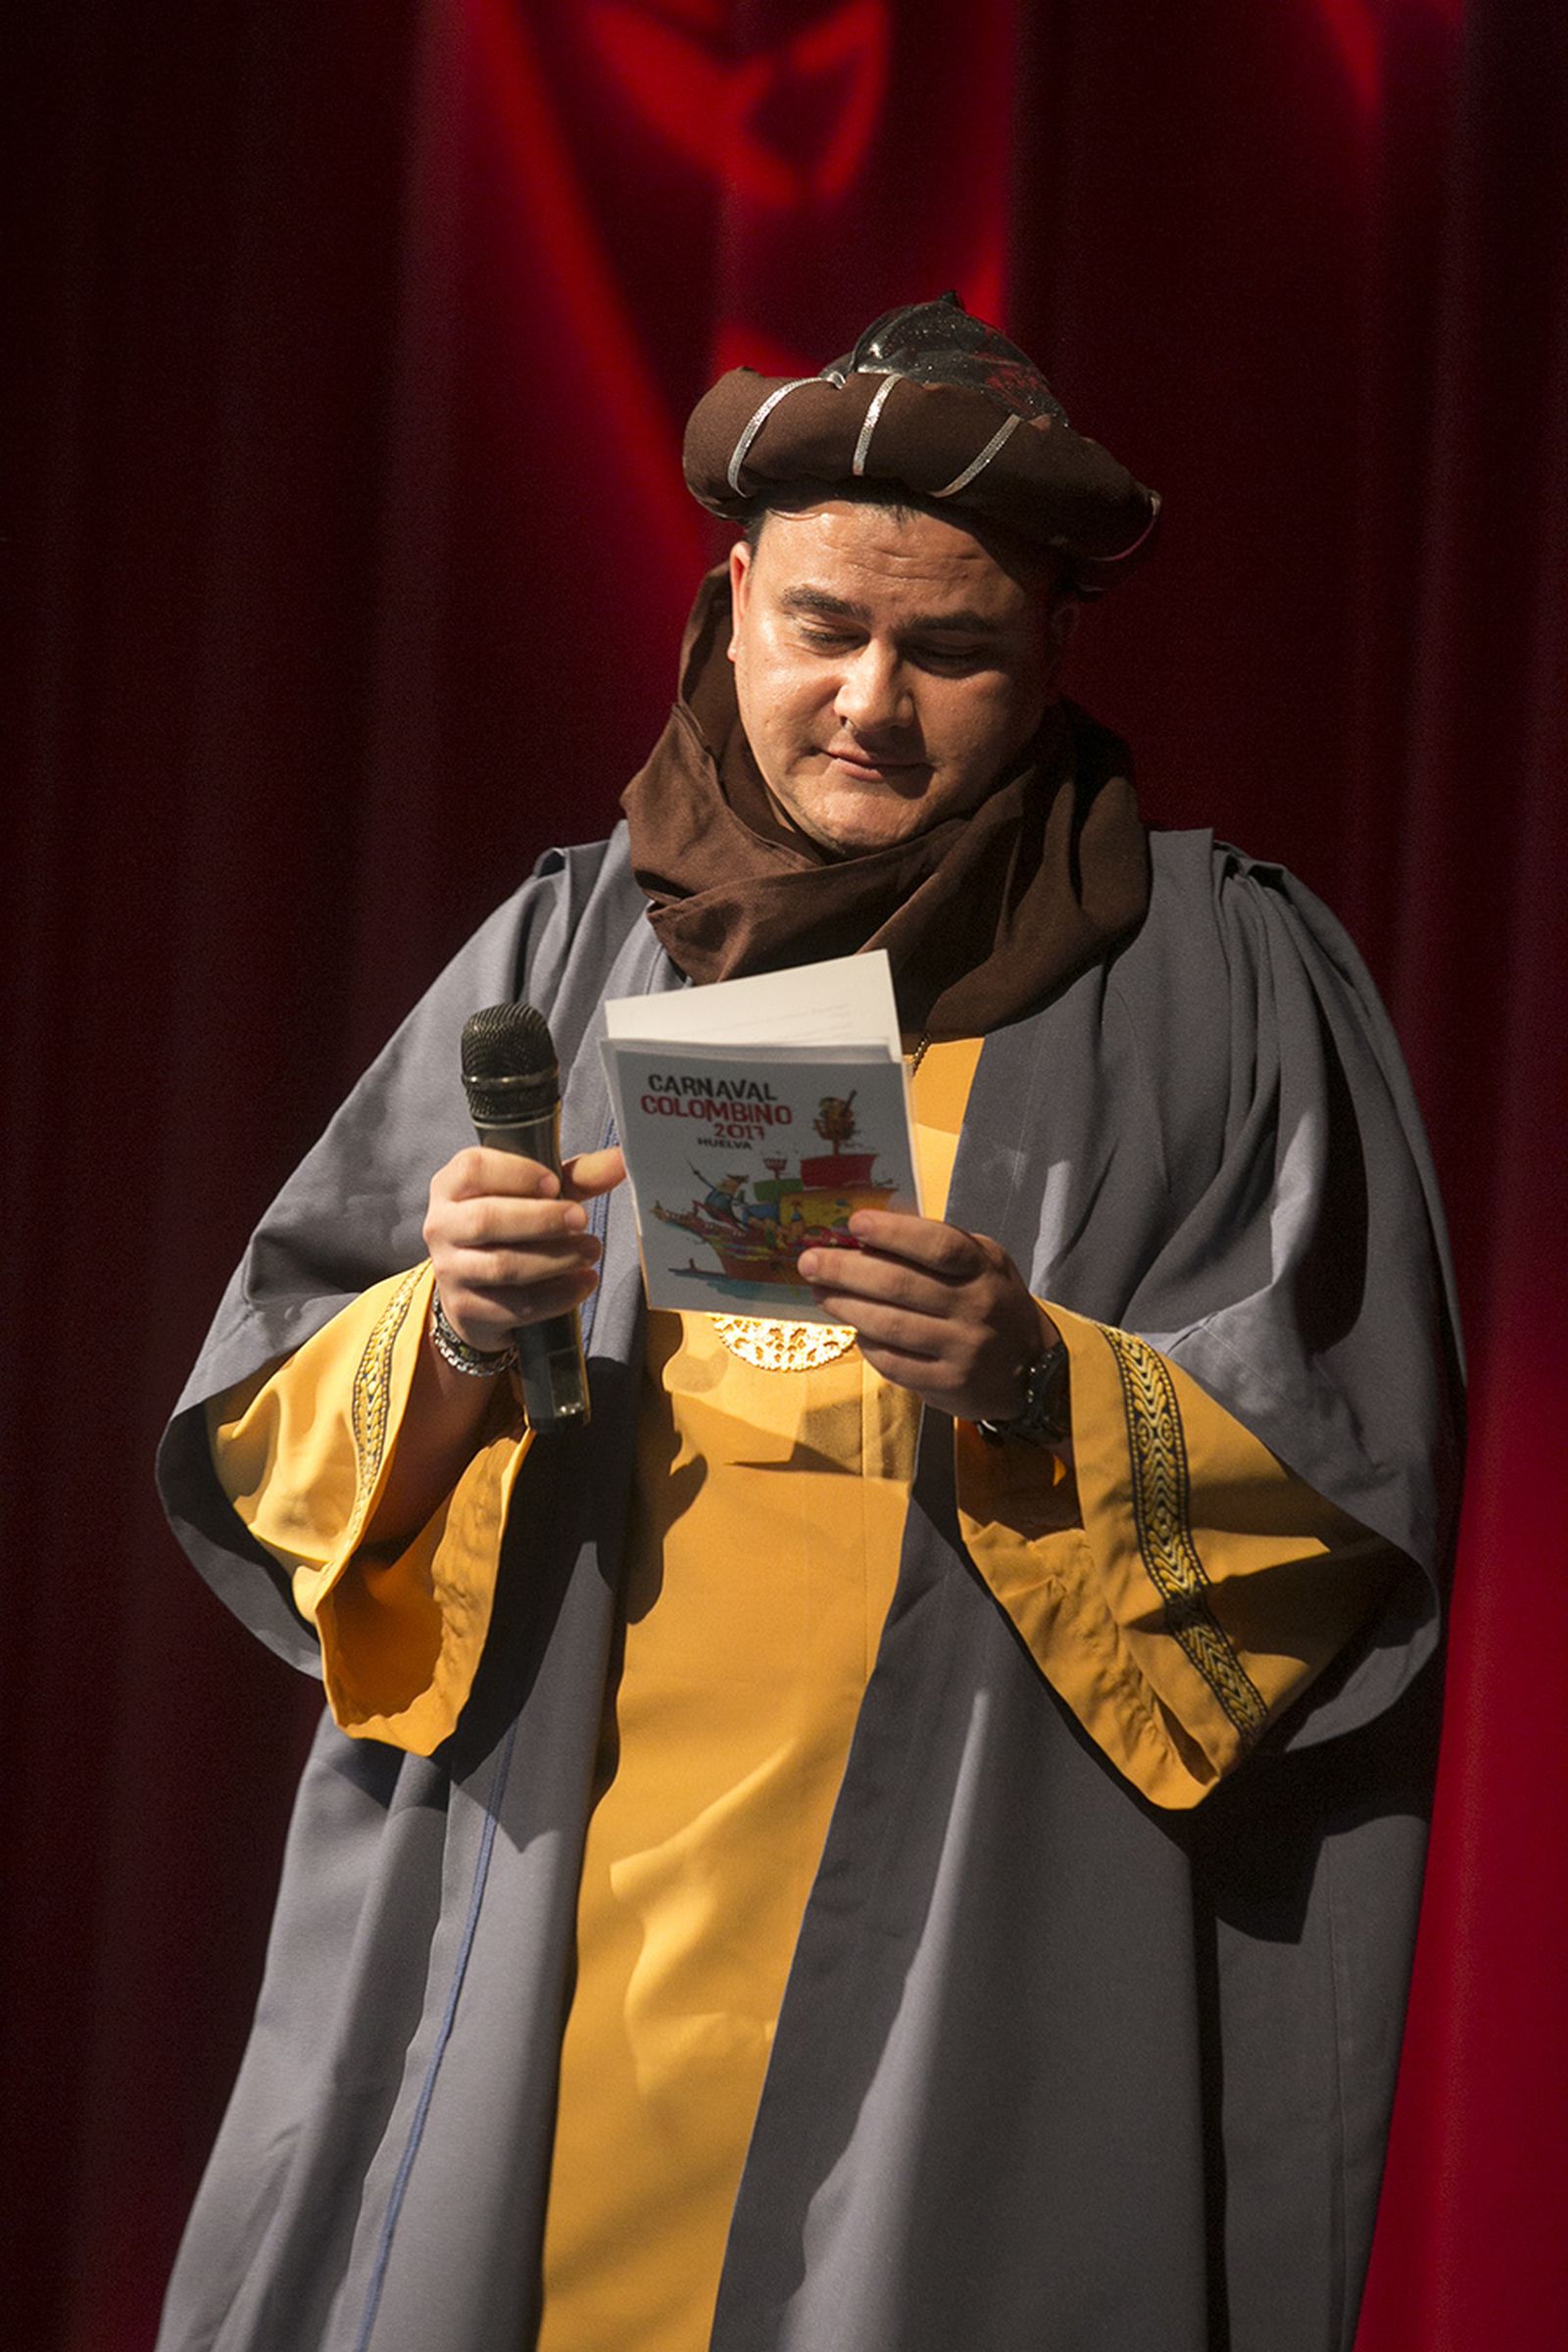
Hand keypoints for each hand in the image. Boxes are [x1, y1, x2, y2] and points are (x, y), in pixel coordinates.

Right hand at [422, 1145, 625, 1352]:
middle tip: (582, 1219)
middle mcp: (441, 1225)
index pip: (473, 1168)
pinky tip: (583, 1283)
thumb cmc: (510, 1228)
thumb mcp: (537, 1196)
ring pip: (502, 1265)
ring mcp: (450, 1270)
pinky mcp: (467, 1309)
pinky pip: (515, 1305)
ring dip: (554, 1259)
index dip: (516, 1174)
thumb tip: (621, 1160)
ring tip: (591, 1251)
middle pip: (487, 1219)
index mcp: (452, 1186)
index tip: (554, 1183)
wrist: (477, 1291)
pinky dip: (556, 1295)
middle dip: (541, 1219)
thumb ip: (576, 1178)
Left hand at [797, 1210, 1056, 1423]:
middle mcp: (976, 1307)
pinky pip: (893, 1362)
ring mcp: (962, 1349)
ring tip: (820, 1293)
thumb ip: (939, 1245)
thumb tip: (873, 1231)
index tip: (854, 1223)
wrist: (1031, 1369)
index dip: (893, 1232)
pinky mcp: (947, 1384)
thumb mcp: (984, 1263)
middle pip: (901, 1285)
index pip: (937, 1245)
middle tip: (810, 1262)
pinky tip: (855, 1330)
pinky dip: (867, 1344)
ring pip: (890, 1325)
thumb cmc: (993, 1302)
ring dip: (846, 1307)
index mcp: (984, 1268)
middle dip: (846, 1270)